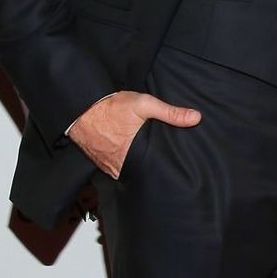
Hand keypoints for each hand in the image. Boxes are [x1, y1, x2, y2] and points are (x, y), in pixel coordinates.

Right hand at [67, 89, 200, 179]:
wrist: (80, 107)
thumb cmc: (110, 107)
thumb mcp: (144, 105)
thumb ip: (170, 112)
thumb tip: (195, 118)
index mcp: (132, 156)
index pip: (152, 170)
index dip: (161, 169)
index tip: (170, 167)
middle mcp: (118, 165)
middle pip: (139, 172)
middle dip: (148, 168)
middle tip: (158, 162)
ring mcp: (106, 166)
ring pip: (126, 172)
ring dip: (134, 167)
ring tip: (145, 161)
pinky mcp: (98, 163)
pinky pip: (113, 169)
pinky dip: (121, 164)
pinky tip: (127, 157)